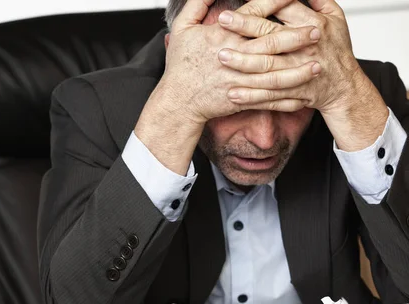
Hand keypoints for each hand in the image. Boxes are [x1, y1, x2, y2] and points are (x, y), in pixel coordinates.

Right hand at [133, 0, 321, 174]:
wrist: (178, 101)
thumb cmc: (180, 65)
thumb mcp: (182, 28)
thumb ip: (198, 4)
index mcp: (222, 38)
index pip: (254, 15)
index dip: (275, 2)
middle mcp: (234, 58)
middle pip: (270, 45)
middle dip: (296, 38)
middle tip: (317, 31)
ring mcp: (239, 81)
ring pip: (274, 75)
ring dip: (297, 71)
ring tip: (318, 65)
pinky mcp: (241, 100)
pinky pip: (267, 100)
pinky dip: (286, 100)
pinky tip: (303, 95)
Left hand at [217, 0, 389, 149]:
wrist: (344, 86)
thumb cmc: (336, 49)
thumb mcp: (335, 17)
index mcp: (313, 25)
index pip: (284, 9)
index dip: (261, 4)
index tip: (240, 4)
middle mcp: (304, 48)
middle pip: (271, 37)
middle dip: (244, 29)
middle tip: (222, 22)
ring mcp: (298, 72)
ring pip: (268, 69)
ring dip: (243, 64)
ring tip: (221, 58)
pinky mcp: (294, 93)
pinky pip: (270, 96)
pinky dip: (252, 96)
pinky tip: (233, 93)